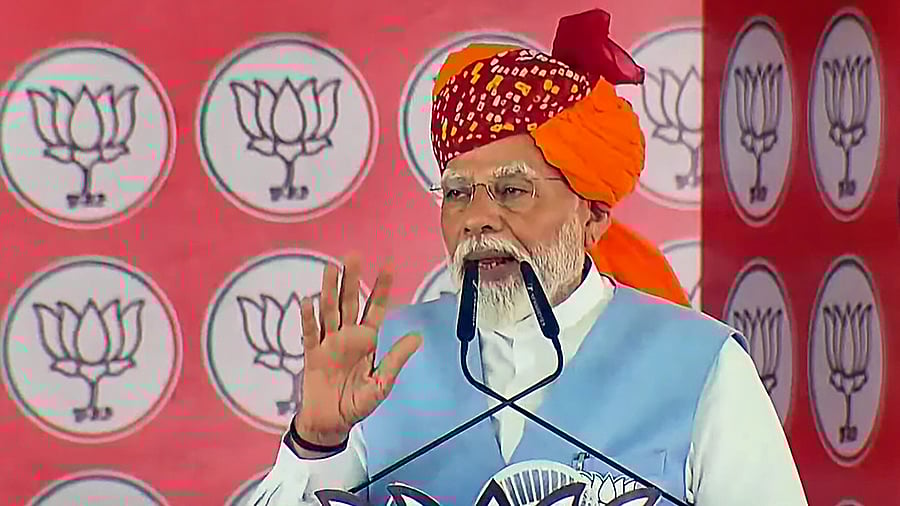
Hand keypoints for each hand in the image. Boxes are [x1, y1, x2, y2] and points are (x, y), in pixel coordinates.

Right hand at [293, 254, 421, 447]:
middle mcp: (347, 336)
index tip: (389, 265)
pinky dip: (309, 318)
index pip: (376, 308)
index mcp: (367, 340)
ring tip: (330, 269)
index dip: (382, 288)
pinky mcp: (312, 355)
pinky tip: (308, 302)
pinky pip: (310, 334)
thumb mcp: (382, 384)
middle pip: (350, 302)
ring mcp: (328, 343)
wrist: (331, 424)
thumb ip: (396, 359)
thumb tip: (417, 336)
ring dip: (329, 290)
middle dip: (352, 279)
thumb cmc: (357, 404)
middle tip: (353, 255)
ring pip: (329, 311)